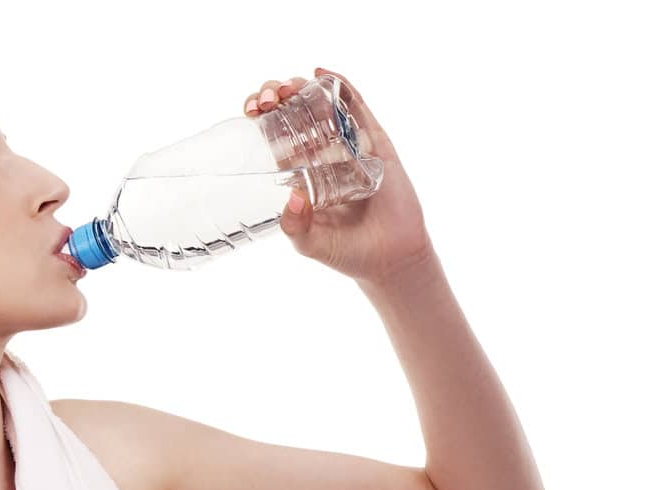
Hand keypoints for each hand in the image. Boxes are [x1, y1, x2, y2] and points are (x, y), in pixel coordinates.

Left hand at [244, 68, 433, 286]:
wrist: (392, 258)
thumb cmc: (349, 253)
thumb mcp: (311, 245)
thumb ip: (296, 228)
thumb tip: (293, 197)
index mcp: (301, 172)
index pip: (274, 132)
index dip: (260, 115)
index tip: (251, 110)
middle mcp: (322, 153)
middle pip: (293, 111)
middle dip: (276, 95)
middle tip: (268, 100)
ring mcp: (349, 145)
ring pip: (321, 102)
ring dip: (301, 86)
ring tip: (287, 88)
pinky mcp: (374, 143)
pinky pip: (357, 107)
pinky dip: (341, 86)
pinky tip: (323, 75)